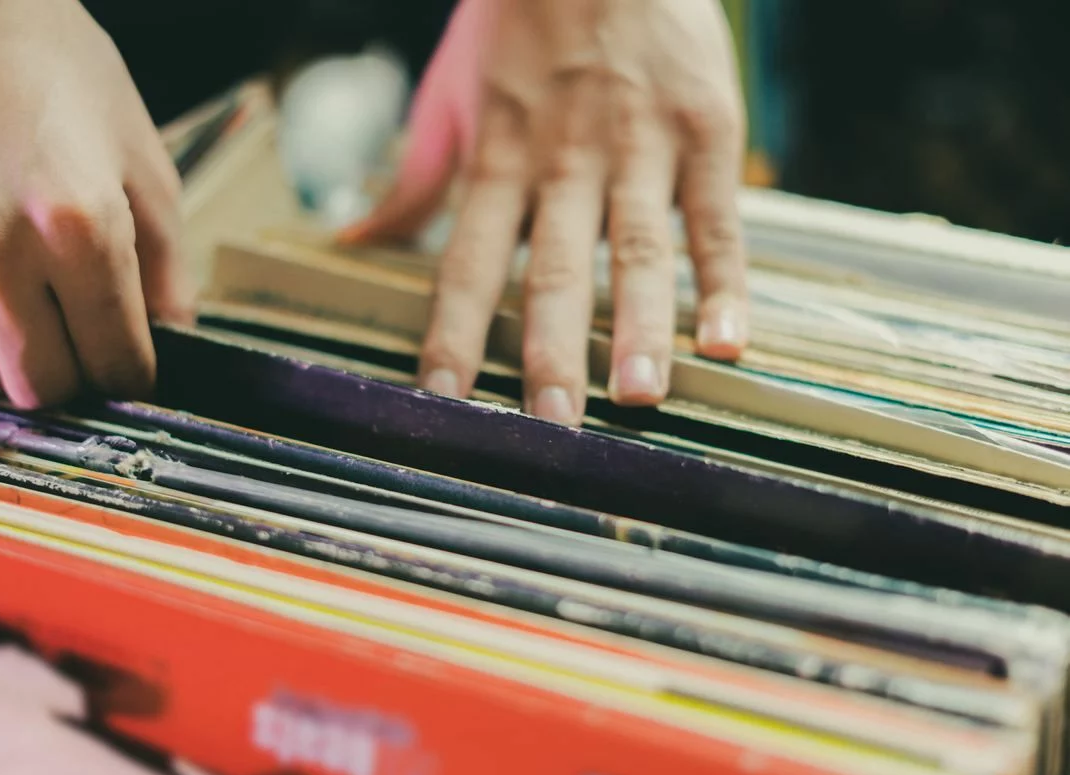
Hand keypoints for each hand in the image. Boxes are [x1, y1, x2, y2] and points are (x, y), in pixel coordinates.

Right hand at [0, 0, 194, 408]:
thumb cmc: (64, 79)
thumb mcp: (146, 169)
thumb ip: (165, 275)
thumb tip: (168, 351)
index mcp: (76, 226)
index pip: (114, 364)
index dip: (133, 382)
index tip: (136, 377)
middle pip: (43, 389)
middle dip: (76, 382)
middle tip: (88, 350)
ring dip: (16, 364)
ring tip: (35, 309)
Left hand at [341, 0, 747, 424]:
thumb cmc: (517, 22)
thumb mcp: (453, 95)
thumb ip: (416, 178)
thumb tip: (354, 239)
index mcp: (499, 159)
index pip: (470, 263)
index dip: (455, 334)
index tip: (444, 402)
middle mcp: (565, 161)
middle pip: (556, 270)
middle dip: (553, 352)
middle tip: (552, 426)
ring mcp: (639, 147)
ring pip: (638, 249)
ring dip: (642, 326)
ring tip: (643, 398)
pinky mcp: (704, 129)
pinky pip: (717, 215)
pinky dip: (725, 278)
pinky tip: (729, 339)